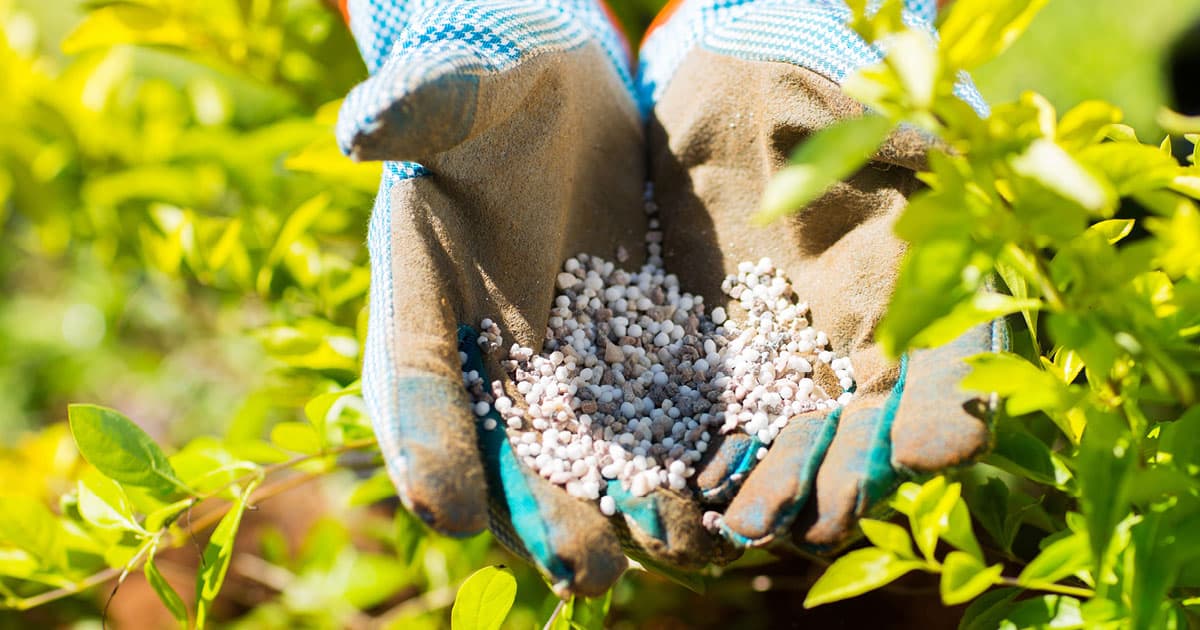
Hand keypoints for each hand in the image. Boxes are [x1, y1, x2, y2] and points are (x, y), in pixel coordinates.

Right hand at [340, 0, 723, 595]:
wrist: (560, 93)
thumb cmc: (493, 84)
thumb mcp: (460, 89)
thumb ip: (421, 107)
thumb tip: (361, 127)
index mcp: (423, 297)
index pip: (417, 381)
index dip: (428, 443)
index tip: (448, 507)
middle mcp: (488, 350)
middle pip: (507, 447)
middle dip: (545, 510)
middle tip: (586, 571)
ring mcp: (559, 358)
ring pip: (584, 449)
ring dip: (623, 506)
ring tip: (672, 549)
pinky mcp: (628, 347)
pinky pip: (649, 412)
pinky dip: (678, 456)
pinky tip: (723, 495)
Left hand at [639, 0, 999, 549]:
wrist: (732, 104)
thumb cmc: (817, 107)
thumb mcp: (872, 132)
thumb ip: (912, 182)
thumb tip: (949, 198)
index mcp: (920, 298)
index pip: (951, 371)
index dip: (949, 411)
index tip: (939, 444)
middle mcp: (862, 349)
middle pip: (867, 434)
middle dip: (845, 478)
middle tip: (819, 515)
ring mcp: (792, 366)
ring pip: (796, 446)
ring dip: (777, 490)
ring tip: (746, 520)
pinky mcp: (724, 367)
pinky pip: (724, 426)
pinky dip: (714, 460)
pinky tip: (698, 486)